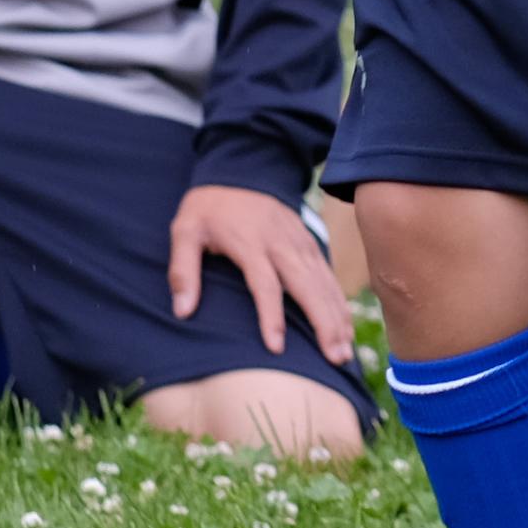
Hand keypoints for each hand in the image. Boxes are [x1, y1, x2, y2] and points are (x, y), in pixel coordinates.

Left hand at [172, 179, 353, 362]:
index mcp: (250, 243)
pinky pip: (328, 275)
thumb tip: (182, 311)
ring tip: (344, 352)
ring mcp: (299, 242)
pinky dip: (339, 302)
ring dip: (336, 317)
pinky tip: (345, 327)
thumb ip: (182, 270)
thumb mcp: (184, 231)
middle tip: (334, 357)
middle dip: (323, 322)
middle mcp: (281, 243)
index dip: (271, 316)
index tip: (276, 348)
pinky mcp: (309, 243)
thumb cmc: (208, 208)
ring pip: (324, 283)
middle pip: (307, 286)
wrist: (241, 170)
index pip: (265, 284)